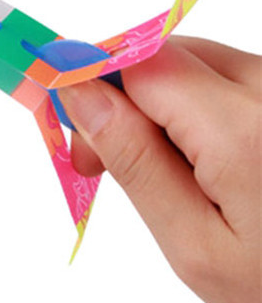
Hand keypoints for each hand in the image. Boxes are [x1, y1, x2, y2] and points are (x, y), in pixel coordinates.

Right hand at [61, 38, 260, 302]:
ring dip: (157, 101)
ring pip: (197, 63)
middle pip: (167, 55)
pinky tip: (195, 159)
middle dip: (118, 94)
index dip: (89, 77)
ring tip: (149, 169)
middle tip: (97, 161)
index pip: (140, 61)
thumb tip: (80, 94)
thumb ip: (135, 161)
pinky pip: (230, 79)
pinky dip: (195, 106)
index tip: (58, 114)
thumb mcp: (194, 247)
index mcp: (245, 131)